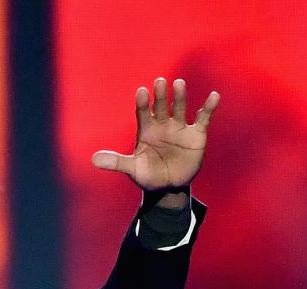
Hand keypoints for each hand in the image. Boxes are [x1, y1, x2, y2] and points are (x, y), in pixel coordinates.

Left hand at [92, 78, 219, 193]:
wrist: (168, 187)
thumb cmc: (149, 175)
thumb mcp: (132, 169)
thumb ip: (116, 162)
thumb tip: (93, 160)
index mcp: (147, 130)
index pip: (143, 113)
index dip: (142, 104)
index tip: (141, 92)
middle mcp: (163, 124)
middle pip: (161, 106)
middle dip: (160, 96)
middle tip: (159, 83)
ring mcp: (180, 128)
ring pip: (180, 108)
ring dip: (179, 97)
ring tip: (178, 84)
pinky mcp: (196, 134)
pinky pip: (203, 118)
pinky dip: (209, 107)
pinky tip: (213, 96)